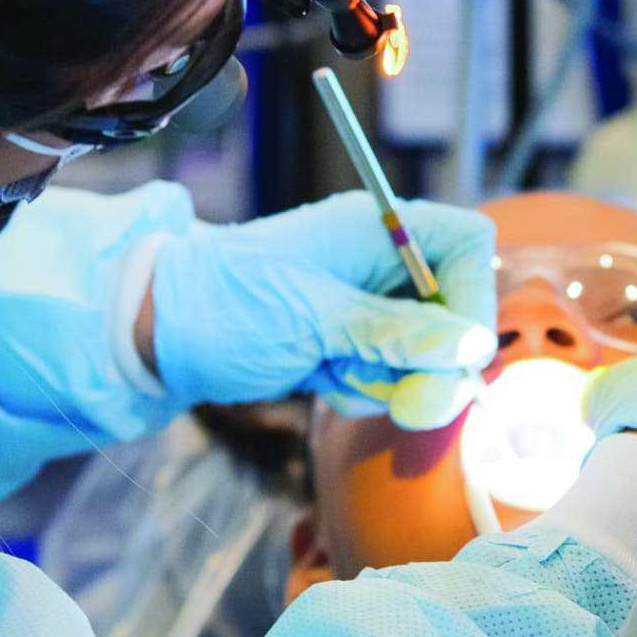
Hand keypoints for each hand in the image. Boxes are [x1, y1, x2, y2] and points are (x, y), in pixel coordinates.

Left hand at [147, 193, 496, 427]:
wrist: (160, 331)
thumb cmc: (227, 304)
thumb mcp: (314, 318)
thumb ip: (395, 333)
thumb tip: (470, 343)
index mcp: (378, 229)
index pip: (466, 246)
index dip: (476, 295)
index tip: (463, 349)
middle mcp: (382, 264)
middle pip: (456, 311)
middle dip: (434, 365)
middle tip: (409, 407)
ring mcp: (369, 307)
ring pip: (427, 356)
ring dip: (390, 382)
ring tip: (331, 372)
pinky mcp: (352, 345)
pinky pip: (390, 378)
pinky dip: (362, 390)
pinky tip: (319, 377)